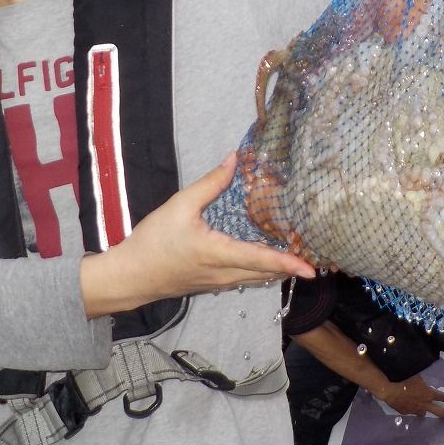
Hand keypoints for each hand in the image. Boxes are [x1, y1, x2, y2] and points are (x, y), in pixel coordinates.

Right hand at [79, 153, 315, 317]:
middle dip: (291, 266)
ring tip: (295, 257)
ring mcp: (218, 283)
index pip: (262, 259)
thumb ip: (210, 184)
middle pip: (266, 273)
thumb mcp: (180, 206)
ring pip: (256, 279)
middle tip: (313, 256)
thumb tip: (233, 160)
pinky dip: (260, 271)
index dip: (289, 262)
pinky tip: (263, 260)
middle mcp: (224, 273)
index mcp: (220, 254)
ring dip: (276, 269)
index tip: (311, 268)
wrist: (131, 276)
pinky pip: (244, 279)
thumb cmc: (153, 242)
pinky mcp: (210, 284)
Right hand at [374, 376, 443, 418]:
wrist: (389, 389)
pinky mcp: (406, 412)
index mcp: (429, 393)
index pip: (441, 397)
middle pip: (438, 412)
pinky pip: (411, 411)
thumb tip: (423, 381)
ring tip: (424, 408)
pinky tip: (408, 405)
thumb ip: (421, 381)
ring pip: (423, 413)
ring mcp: (415, 410)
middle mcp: (424, 404)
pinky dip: (411, 409)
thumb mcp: (416, 376)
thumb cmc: (403, 379)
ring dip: (424, 410)